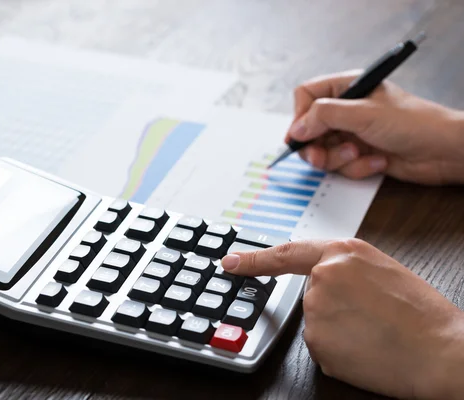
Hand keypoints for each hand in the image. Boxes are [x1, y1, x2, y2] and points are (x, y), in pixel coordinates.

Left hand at [221, 239, 463, 399]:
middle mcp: (322, 277)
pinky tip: (365, 349)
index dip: (254, 259)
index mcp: (341, 252)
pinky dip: (339, 350)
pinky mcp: (316, 342)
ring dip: (337, 330)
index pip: (286, 254)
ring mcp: (316, 310)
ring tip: (374, 331)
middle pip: (310, 295)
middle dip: (334, 307)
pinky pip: (321, 346)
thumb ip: (343, 267)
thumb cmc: (420, 312)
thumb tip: (321, 280)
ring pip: (316, 323)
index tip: (230, 262)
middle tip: (370, 316)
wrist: (442, 350)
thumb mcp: (381, 270)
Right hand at [286, 70, 463, 184]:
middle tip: (321, 157)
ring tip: (360, 155)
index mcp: (347, 88)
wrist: (444, 151)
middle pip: (310, 129)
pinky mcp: (360, 154)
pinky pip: (341, 166)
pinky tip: (378, 161)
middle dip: (318, 147)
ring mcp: (352, 133)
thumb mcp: (364, 114)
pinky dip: (357, 167)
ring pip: (323, 151)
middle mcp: (347, 110)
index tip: (301, 136)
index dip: (300, 117)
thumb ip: (324, 117)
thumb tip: (296, 129)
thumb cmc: (414, 122)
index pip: (306, 95)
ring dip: (340, 159)